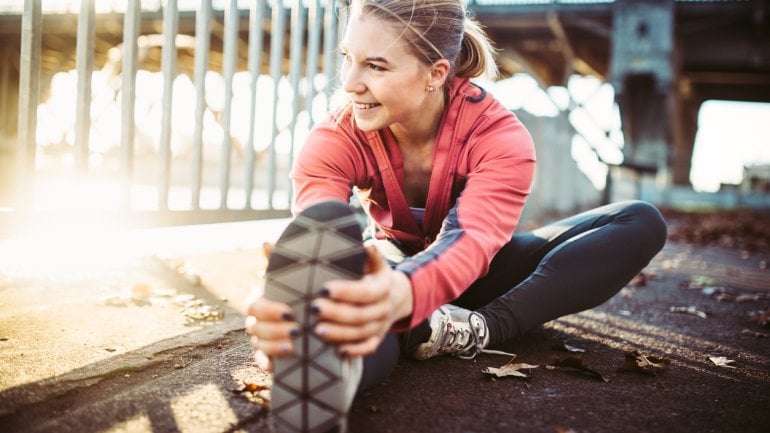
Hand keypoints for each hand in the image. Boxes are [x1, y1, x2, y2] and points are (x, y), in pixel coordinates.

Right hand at [243, 242, 297, 370]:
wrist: (316, 320)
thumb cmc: (301, 295)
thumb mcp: (296, 280)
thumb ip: (282, 264)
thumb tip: (265, 242)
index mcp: (260, 301)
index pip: (255, 306)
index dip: (270, 310)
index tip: (289, 312)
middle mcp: (257, 322)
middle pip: (256, 328)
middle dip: (275, 329)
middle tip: (297, 330)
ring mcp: (261, 340)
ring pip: (259, 344)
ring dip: (274, 346)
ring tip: (294, 346)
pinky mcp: (269, 357)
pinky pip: (262, 361)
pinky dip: (266, 363)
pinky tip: (275, 366)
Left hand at [312, 245, 413, 356]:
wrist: (396, 297)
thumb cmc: (375, 277)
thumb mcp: (376, 264)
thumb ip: (370, 255)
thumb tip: (366, 245)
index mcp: (384, 287)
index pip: (365, 292)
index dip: (345, 292)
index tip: (323, 289)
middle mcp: (384, 308)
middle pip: (361, 315)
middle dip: (336, 313)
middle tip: (313, 309)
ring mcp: (381, 325)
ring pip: (361, 333)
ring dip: (339, 334)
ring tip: (316, 331)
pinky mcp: (377, 338)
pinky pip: (368, 348)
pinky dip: (354, 351)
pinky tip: (337, 352)